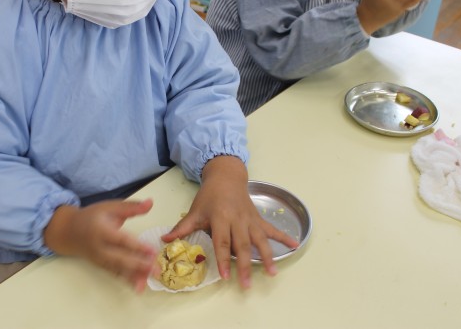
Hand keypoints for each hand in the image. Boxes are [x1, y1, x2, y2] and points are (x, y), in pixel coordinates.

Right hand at [43, 199, 157, 292]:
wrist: (68, 231)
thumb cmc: (92, 216)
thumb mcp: (110, 207)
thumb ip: (131, 207)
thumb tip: (151, 203)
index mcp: (101, 230)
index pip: (121, 240)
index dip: (137, 247)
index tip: (152, 251)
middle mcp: (99, 247)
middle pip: (120, 258)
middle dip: (138, 266)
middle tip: (156, 271)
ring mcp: (99, 259)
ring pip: (117, 269)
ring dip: (133, 276)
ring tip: (147, 283)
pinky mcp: (100, 265)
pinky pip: (114, 273)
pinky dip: (126, 279)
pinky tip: (139, 285)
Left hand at [161, 156, 298, 289]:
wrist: (226, 176)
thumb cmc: (209, 195)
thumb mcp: (195, 210)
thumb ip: (183, 227)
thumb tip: (165, 239)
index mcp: (221, 217)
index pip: (223, 242)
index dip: (224, 259)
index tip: (226, 276)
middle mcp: (238, 219)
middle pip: (243, 245)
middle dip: (246, 266)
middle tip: (247, 284)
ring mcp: (250, 219)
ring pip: (260, 240)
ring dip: (268, 257)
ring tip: (273, 273)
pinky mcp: (258, 218)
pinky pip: (272, 228)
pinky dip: (284, 237)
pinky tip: (295, 245)